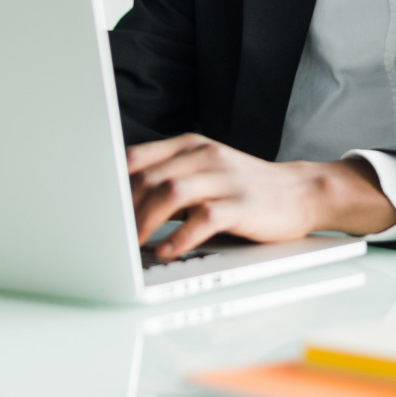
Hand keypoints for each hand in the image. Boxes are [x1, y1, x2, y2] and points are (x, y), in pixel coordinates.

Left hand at [127, 133, 395, 257]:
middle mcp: (205, 156)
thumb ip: (169, 176)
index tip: (94, 207)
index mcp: (190, 145)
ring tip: (131, 245)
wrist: (301, 192)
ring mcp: (224, 178)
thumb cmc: (245, 186)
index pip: (137, 157)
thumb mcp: (205, 170)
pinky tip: (168, 250)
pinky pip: (204, 218)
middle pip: (149, 176)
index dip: (110, 182)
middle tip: (107, 235)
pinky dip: (180, 236)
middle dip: (122, 208)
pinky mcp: (242, 203)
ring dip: (145, 221)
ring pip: (171, 192)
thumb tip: (120, 201)